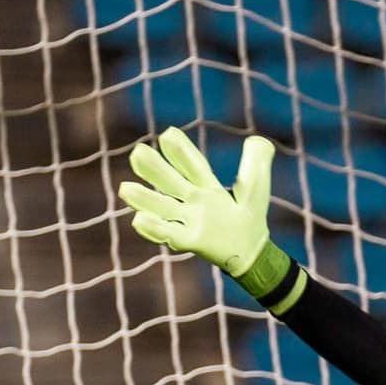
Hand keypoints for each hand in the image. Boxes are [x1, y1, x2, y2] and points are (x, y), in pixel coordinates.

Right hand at [118, 128, 273, 278]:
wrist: (253, 250)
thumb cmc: (250, 217)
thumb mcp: (255, 188)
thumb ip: (255, 164)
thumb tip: (260, 141)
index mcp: (207, 186)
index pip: (193, 166)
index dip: (181, 152)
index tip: (168, 134)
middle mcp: (193, 201)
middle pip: (170, 183)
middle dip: (155, 170)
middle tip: (138, 152)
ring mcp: (189, 221)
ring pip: (162, 208)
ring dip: (144, 200)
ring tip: (125, 189)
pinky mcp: (190, 241)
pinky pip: (170, 235)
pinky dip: (154, 229)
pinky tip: (139, 220)